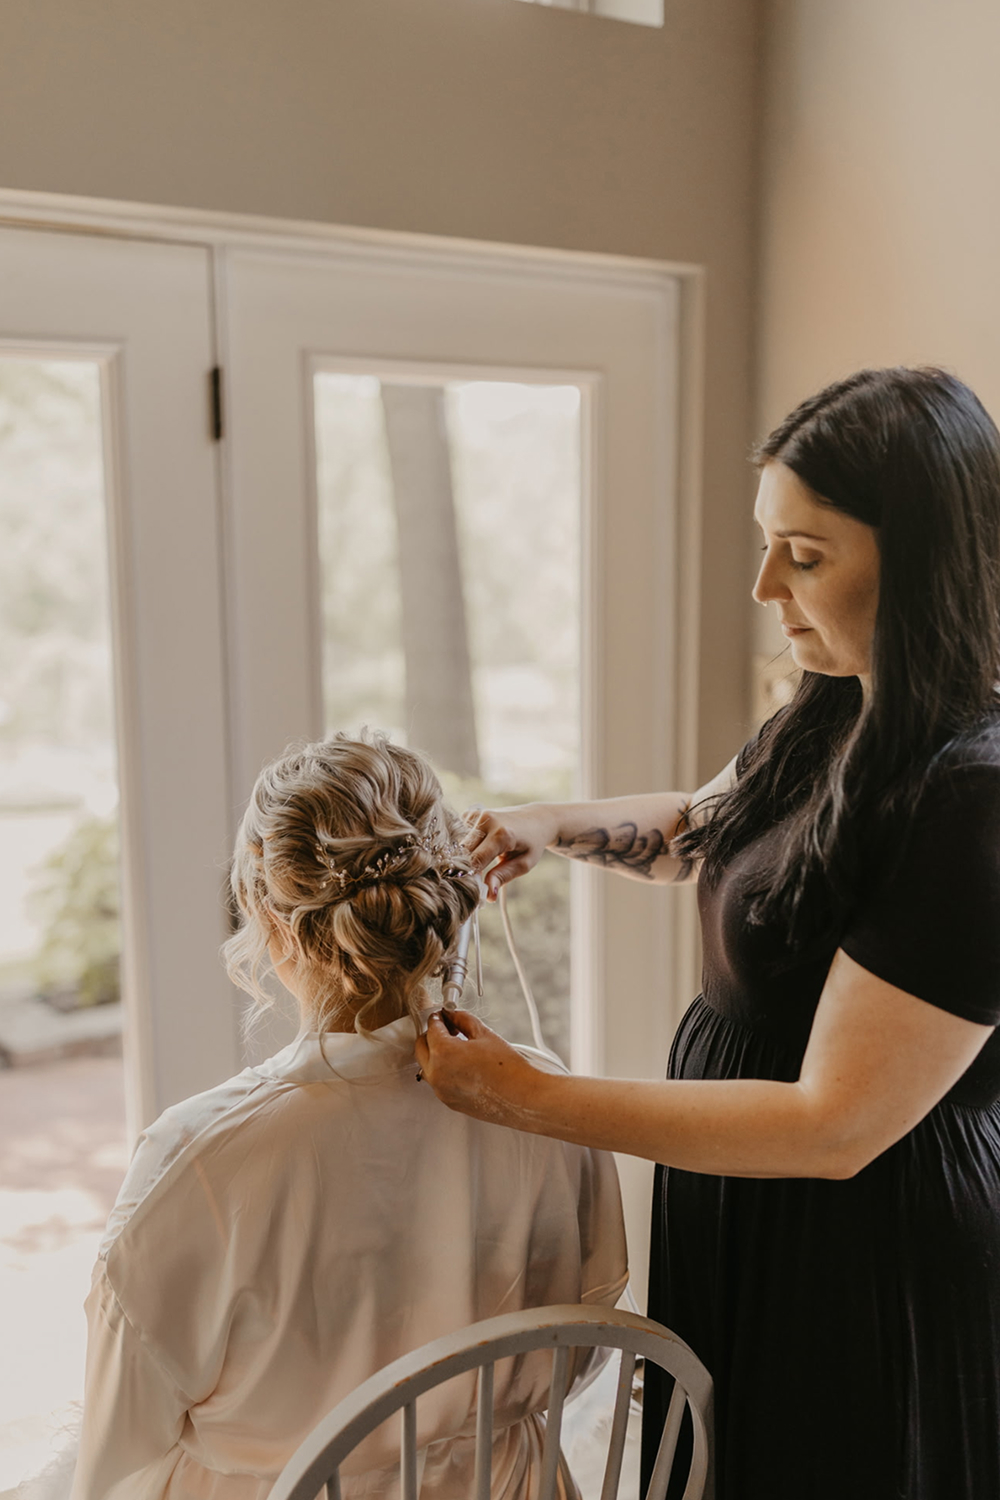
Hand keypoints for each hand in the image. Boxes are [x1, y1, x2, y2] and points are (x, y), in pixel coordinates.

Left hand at [414, 1010, 538, 1125]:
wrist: (523, 1097)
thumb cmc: (509, 1068)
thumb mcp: (484, 1035)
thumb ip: (463, 1020)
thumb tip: (452, 1015)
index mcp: (444, 1053)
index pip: (432, 1029)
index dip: (438, 1018)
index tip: (443, 1015)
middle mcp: (437, 1074)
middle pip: (421, 1047)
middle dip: (431, 1035)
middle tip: (447, 1028)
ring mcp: (441, 1091)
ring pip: (426, 1066)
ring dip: (435, 1053)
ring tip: (457, 1046)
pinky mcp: (449, 1101)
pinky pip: (437, 1081)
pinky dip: (442, 1069)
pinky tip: (462, 1064)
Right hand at [462, 804, 558, 897]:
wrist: (536, 818)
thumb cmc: (532, 843)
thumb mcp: (524, 863)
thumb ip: (503, 876)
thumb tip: (488, 896)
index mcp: (502, 834)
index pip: (476, 861)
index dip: (471, 878)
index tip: (472, 891)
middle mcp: (487, 820)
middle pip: (464, 852)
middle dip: (466, 869)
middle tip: (475, 881)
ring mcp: (478, 814)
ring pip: (460, 844)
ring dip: (466, 856)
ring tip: (483, 861)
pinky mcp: (472, 813)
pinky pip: (462, 835)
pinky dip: (468, 844)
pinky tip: (480, 845)